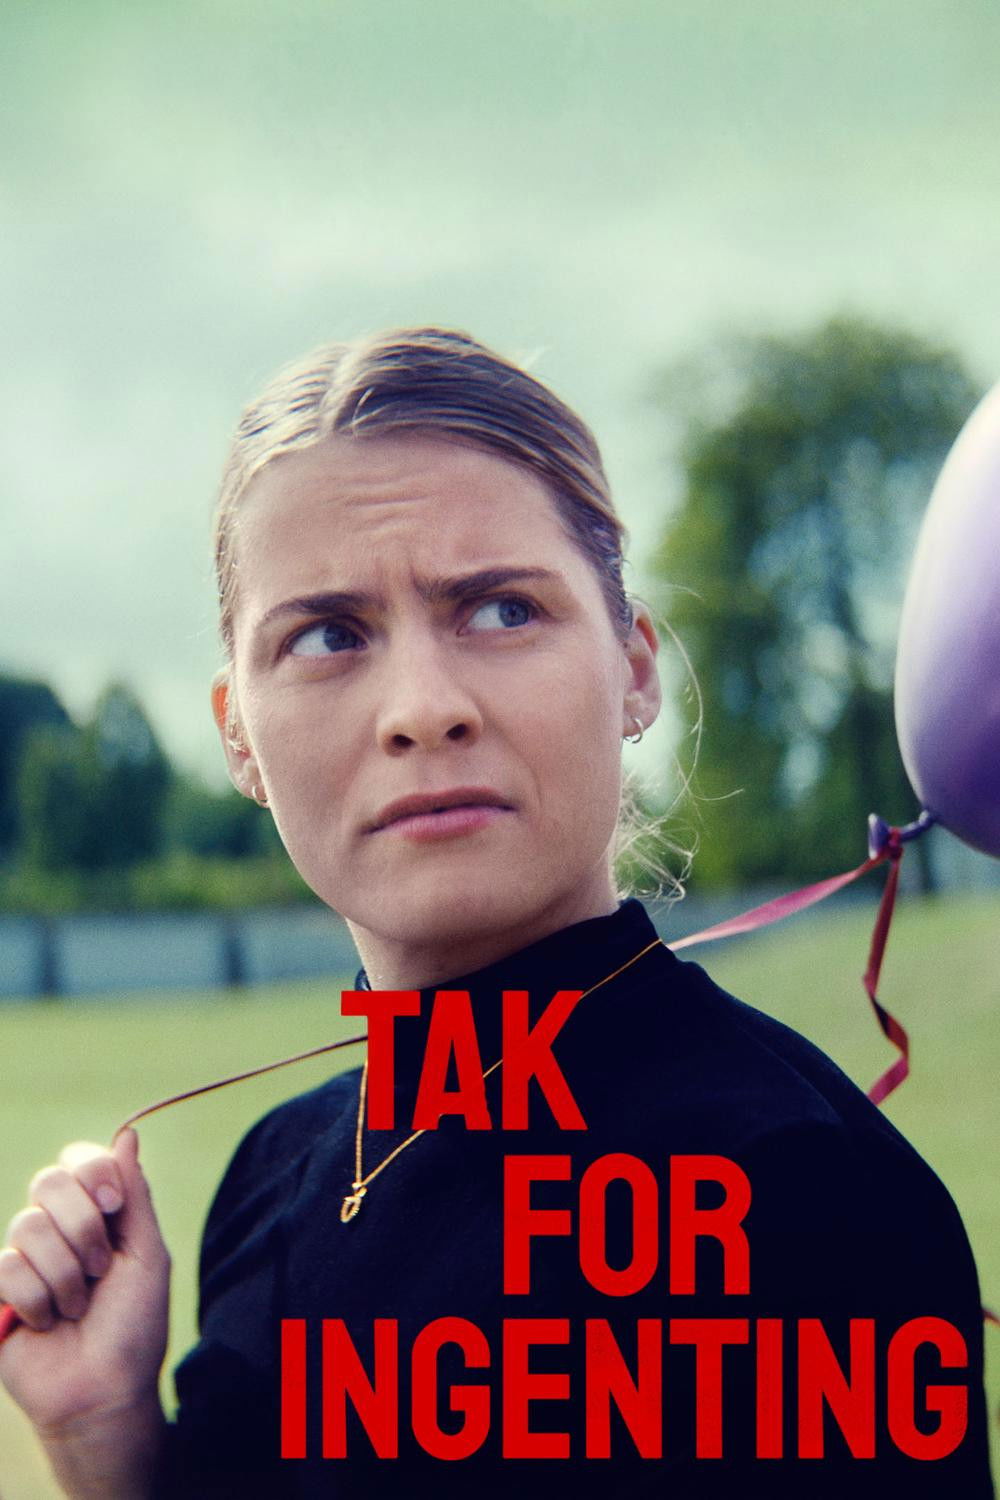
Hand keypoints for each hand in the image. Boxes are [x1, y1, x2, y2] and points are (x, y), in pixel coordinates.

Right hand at [0, 1129, 169, 1436]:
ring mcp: (26, 1258)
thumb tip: (127, 1133)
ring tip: (78, 1306)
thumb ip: (134, 1196)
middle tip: (101, 1269)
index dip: (93, 1172)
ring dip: (64, 1274)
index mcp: (97, 1213)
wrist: (102, 1390)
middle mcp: (58, 1228)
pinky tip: (48, 1323)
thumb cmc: (133, 1327)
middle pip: (48, 1181)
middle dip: (82, 1228)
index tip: (114, 1205)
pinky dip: (38, 1300)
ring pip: (27, 1226)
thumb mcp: (147, 1255)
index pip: (78, 1160)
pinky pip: (6, 1267)